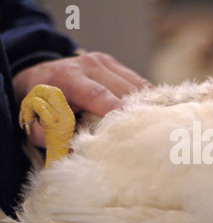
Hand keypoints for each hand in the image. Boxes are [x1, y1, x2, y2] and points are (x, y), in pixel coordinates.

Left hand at [12, 52, 150, 146]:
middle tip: (153, 131)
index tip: (135, 124)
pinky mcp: (114, 64)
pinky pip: (138, 82)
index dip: (117, 109)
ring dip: (148, 104)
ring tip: (158, 123)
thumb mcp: (38, 123)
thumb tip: (77, 154)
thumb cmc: (41, 105)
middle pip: (123, 89)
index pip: (97, 94)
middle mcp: (88, 65)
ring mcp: (103, 62)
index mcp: (67, 78)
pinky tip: (152, 112)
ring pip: (136, 84)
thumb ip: (55, 138)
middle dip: (139, 110)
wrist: (39, 74)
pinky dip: (147, 98)